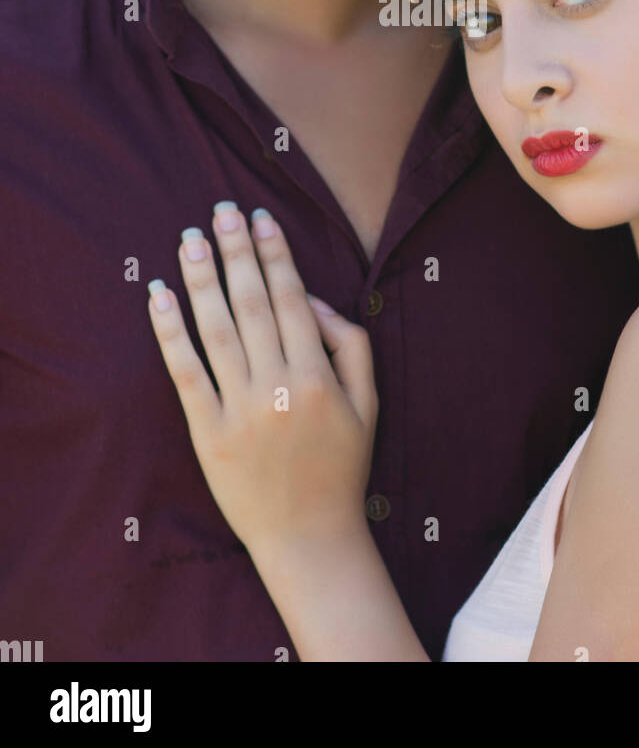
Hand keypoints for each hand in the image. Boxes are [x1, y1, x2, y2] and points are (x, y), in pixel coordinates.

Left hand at [147, 203, 377, 557]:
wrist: (309, 537)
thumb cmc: (342, 467)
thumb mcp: (369, 403)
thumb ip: (352, 345)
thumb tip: (316, 301)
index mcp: (319, 375)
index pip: (291, 298)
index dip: (273, 254)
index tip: (259, 218)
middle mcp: (278, 386)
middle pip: (251, 303)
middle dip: (236, 250)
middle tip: (221, 210)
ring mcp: (239, 409)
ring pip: (216, 328)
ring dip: (201, 277)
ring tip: (190, 239)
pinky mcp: (207, 432)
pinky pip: (185, 372)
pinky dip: (170, 331)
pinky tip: (159, 296)